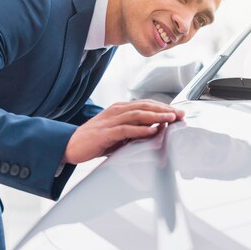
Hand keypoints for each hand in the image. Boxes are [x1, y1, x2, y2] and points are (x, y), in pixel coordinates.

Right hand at [62, 100, 184, 163]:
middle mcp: (117, 111)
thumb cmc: (95, 140)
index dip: (163, 107)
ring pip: (138, 115)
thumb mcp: (117, 133)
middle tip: (180, 114)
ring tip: (170, 119)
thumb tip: (154, 132)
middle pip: (145, 106)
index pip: (145, 104)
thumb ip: (133, 131)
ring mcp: (111, 121)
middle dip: (164, 110)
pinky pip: (126, 129)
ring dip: (156, 116)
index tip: (177, 112)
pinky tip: (151, 130)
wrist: (70, 145)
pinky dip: (140, 129)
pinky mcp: (106, 133)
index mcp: (120, 109)